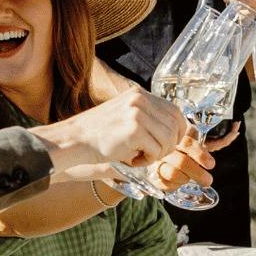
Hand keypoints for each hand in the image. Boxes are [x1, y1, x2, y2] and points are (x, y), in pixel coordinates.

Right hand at [34, 90, 183, 177]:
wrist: (75, 139)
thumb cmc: (99, 134)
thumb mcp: (125, 115)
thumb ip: (147, 117)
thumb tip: (176, 131)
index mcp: (139, 94)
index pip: (174, 111)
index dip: (180, 130)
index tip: (172, 143)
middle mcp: (140, 99)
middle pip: (175, 125)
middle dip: (170, 145)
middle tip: (154, 155)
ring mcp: (137, 113)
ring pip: (168, 139)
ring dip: (158, 154)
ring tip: (141, 158)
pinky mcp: (134, 129)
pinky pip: (156, 150)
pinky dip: (148, 161)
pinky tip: (134, 161)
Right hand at [148, 126, 220, 193]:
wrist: (153, 154)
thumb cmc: (183, 147)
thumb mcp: (196, 139)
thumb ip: (215, 138)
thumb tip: (235, 132)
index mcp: (177, 136)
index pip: (188, 143)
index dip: (200, 154)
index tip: (211, 165)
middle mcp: (166, 148)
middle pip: (182, 162)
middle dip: (198, 173)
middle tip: (208, 180)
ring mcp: (157, 161)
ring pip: (174, 173)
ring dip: (187, 178)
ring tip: (193, 179)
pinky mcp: (152, 175)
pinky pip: (165, 184)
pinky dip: (176, 185)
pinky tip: (180, 181)